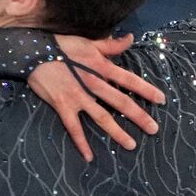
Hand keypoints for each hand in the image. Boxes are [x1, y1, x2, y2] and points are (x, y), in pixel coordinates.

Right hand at [26, 33, 166, 162]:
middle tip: (154, 129)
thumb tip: (130, 38)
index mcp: (101, 67)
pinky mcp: (63, 106)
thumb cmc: (61, 46)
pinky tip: (89, 157)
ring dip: (117, 132)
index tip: (161, 100)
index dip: (146, 90)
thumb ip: (110, 45)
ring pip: (102, 117)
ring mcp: (78, 97)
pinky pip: (74, 128)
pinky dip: (81, 143)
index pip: (129, 79)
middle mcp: (93, 84)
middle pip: (121, 102)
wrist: (33, 52)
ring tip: (131, 145)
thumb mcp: (88, 42)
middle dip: (139, 116)